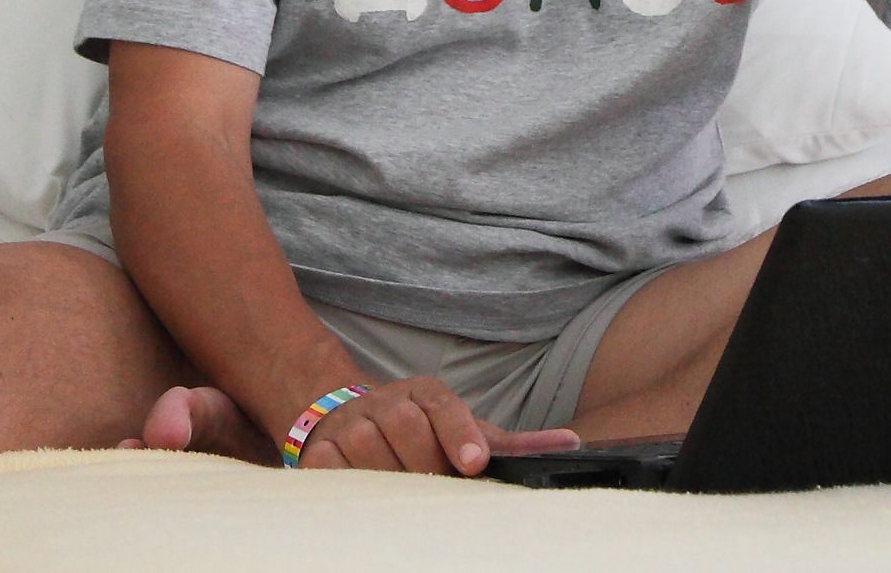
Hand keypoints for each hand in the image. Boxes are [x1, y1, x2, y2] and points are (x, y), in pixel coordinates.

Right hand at [294, 376, 578, 475]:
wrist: (347, 420)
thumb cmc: (421, 436)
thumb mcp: (464, 432)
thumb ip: (511, 443)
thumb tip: (571, 445)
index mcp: (423, 394)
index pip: (442, 404)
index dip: (459, 432)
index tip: (474, 463)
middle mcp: (385, 402)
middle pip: (405, 424)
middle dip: (425, 461)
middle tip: (438, 487)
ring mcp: (350, 424)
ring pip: (368, 447)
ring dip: (389, 475)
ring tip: (405, 496)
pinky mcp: (318, 449)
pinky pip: (331, 466)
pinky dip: (348, 481)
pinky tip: (365, 495)